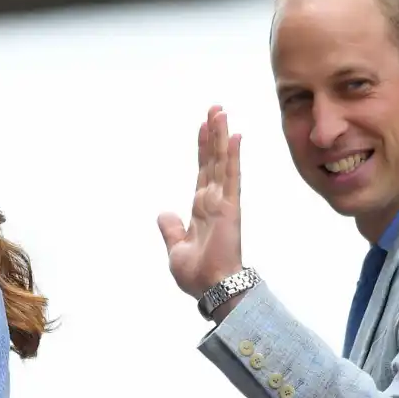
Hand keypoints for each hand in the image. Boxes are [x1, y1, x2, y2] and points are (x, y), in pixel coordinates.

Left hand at [158, 106, 242, 298]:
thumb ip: (171, 229)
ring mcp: (223, 202)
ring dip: (221, 136)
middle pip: (213, 161)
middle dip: (213, 135)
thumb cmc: (197, 275)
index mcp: (201, 211)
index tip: (203, 127)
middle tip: (215, 108)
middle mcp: (214, 202)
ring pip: (222, 162)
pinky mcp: (230, 207)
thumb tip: (165, 213)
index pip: (203, 173)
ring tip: (220, 111)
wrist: (210, 289)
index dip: (203, 150)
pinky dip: (232, 155)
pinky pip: (231, 176)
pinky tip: (234, 135)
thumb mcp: (175, 249)